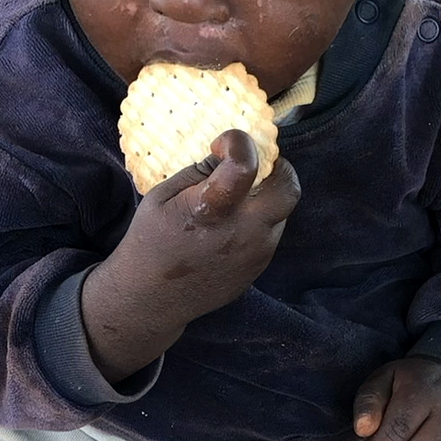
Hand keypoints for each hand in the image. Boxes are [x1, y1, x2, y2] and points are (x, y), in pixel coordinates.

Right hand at [82, 129, 299, 381]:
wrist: (152, 298)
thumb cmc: (151, 241)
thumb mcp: (163, 196)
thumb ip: (200, 172)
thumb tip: (227, 156)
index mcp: (212, 210)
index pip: (245, 164)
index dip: (238, 142)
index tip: (222, 145)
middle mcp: (243, 233)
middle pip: (288, 188)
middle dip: (278, 168)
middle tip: (258, 165)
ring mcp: (256, 254)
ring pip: (282, 212)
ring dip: (267, 197)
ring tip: (239, 198)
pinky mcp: (259, 269)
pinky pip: (272, 233)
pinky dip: (260, 220)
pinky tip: (233, 225)